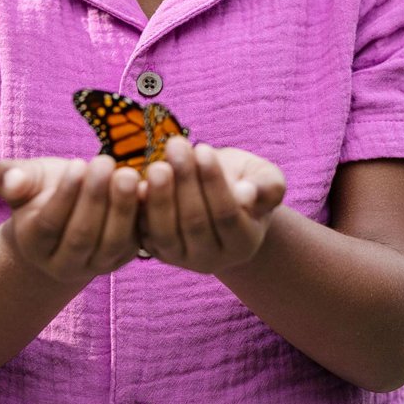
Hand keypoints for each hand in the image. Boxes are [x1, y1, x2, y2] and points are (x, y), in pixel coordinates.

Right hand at [0, 155, 141, 283]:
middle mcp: (64, 263)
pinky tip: (148, 187)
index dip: (65, 195)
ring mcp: (96, 265)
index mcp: (35, 243)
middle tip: (105, 162)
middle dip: (95, 198)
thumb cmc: (40, 190)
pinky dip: (142, 216)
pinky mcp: (123, 257)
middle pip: (81, 236)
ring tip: (128, 173)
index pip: (50, 223)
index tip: (78, 162)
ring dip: (122, 207)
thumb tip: (13, 182)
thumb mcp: (23, 179)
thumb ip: (8, 177)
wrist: (64, 214)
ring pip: (111, 243)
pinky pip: (136, 241)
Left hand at [138, 138, 285, 274]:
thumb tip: (247, 194)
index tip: (204, 147)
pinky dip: (138, 209)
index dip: (214, 182)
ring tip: (157, 164)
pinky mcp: (154, 249)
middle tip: (176, 145)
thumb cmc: (243, 181)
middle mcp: (212, 258)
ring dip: (159, 197)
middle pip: (195, 223)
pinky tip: (136, 182)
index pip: (227, 215)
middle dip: (185, 181)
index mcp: (243, 243)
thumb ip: (267, 186)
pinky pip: (142, 233)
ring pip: (166, 232)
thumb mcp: (264, 178)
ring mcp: (181, 257)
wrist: (216, 194)